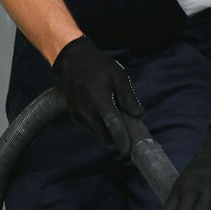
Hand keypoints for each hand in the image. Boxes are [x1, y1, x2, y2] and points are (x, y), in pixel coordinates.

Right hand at [52, 36, 142, 152]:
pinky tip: (101, 114)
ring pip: (96, 134)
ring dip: (106, 132)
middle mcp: (87, 111)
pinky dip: (97, 126)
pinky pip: (88, 128)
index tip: (128, 148)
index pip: (113, 126)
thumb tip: (138, 114)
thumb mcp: (118, 76)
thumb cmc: (97, 66)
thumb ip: (128, 97)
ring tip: (113, 117)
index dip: (121, 139)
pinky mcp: (74, 115)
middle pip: (104, 136)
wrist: (72, 61)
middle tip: (124, 128)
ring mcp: (78, 114)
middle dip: (115, 137)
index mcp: (99, 101)